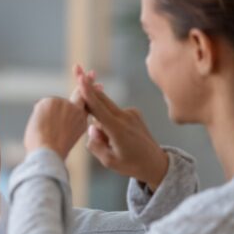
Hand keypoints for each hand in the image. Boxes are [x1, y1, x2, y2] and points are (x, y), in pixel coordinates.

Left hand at [23, 65, 96, 158]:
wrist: (48, 152)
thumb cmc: (51, 152)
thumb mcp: (64, 138)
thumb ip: (63, 124)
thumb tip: (50, 113)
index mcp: (81, 123)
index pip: (87, 104)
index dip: (91, 94)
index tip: (99, 84)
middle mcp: (77, 111)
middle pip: (79, 94)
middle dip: (86, 81)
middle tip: (93, 72)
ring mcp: (66, 105)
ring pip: (51, 105)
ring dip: (44, 116)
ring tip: (44, 131)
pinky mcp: (52, 101)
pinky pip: (41, 106)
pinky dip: (37, 116)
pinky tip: (39, 125)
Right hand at [77, 72, 168, 190]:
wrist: (156, 164)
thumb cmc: (130, 165)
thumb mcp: (108, 161)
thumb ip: (94, 144)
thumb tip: (91, 127)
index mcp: (118, 130)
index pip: (98, 108)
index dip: (87, 92)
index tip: (81, 78)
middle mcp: (125, 117)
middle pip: (100, 99)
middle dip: (88, 87)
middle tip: (77, 68)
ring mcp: (131, 113)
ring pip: (105, 108)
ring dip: (98, 116)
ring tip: (110, 142)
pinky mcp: (134, 113)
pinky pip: (113, 112)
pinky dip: (108, 120)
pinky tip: (117, 138)